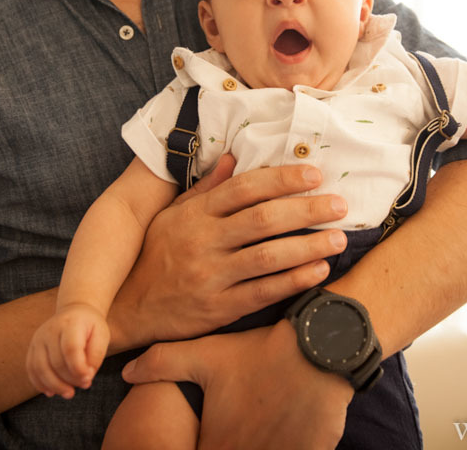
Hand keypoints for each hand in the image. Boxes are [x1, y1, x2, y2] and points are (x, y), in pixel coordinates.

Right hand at [26, 302, 108, 398]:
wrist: (74, 312)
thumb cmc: (90, 327)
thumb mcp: (101, 335)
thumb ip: (96, 356)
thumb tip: (86, 376)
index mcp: (70, 324)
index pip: (70, 349)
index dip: (78, 368)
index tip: (89, 379)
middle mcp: (50, 330)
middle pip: (55, 362)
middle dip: (70, 379)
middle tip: (85, 385)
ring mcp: (38, 339)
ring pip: (40, 368)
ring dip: (55, 386)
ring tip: (69, 393)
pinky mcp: (32, 348)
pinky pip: (31, 369)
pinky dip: (40, 384)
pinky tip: (52, 392)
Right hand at [108, 156, 348, 350]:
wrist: (127, 307)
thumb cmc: (155, 254)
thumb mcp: (172, 215)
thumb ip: (206, 188)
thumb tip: (233, 156)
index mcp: (195, 214)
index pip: (244, 189)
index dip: (282, 179)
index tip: (314, 175)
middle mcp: (204, 242)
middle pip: (263, 220)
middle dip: (306, 210)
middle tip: (339, 204)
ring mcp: (211, 276)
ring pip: (267, 257)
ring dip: (308, 246)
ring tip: (339, 238)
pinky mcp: (218, 309)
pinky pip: (263, 292)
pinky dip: (294, 281)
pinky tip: (319, 270)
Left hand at [122, 321, 353, 449]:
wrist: (318, 347)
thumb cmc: (260, 353)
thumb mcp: (207, 354)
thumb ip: (163, 363)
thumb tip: (126, 372)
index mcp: (218, 444)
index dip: (201, 448)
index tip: (207, 437)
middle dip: (232, 447)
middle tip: (234, 431)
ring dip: (261, 448)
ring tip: (258, 431)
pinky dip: (289, 447)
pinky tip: (285, 433)